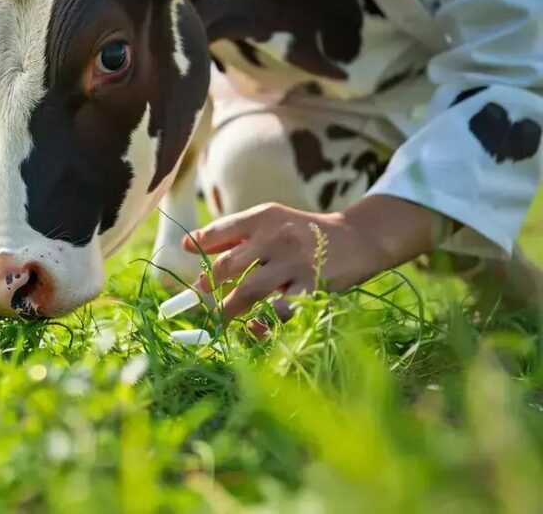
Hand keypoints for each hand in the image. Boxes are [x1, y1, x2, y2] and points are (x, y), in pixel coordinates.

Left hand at [182, 197, 440, 318]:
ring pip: (248, 291)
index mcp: (263, 217)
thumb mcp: (271, 221)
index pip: (220, 230)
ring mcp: (294, 262)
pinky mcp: (312, 286)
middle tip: (200, 297)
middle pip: (228, 266)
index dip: (199, 246)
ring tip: (219, 321)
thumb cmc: (303, 232)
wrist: (358, 237)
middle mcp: (276, 237)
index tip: (187, 257)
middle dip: (208, 285)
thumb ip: (234, 233)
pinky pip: (280, 310)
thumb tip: (189, 244)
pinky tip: (254, 327)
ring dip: (228, 310)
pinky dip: (263, 323)